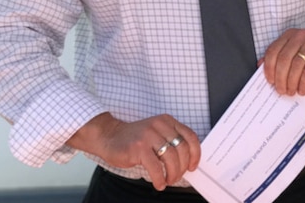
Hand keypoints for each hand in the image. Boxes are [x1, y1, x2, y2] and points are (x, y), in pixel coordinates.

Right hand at [67, 112, 200, 190]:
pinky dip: (160, 179)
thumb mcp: (157, 133)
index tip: (193, 166)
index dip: (195, 153)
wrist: (110, 136)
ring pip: (171, 158)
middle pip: (182, 148)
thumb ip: (171, 141)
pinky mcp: (138, 147)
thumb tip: (187, 162)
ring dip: (173, 174)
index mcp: (167, 121)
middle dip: (182, 167)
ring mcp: (149, 135)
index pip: (190, 136)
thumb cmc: (135, 139)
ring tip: (168, 180)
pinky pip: (156, 167)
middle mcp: (160, 125)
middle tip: (177, 177)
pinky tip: (159, 184)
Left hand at [262, 28, 304, 95]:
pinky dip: (303, 83)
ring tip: (291, 91)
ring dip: (291, 82)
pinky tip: (302, 90)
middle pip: (283, 59)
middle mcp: (301, 36)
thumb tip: (261, 66)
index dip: (269, 68)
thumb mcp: (297, 54)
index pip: (273, 50)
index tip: (270, 81)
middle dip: (280, 78)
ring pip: (295, 66)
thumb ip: (281, 58)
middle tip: (280, 90)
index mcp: (291, 35)